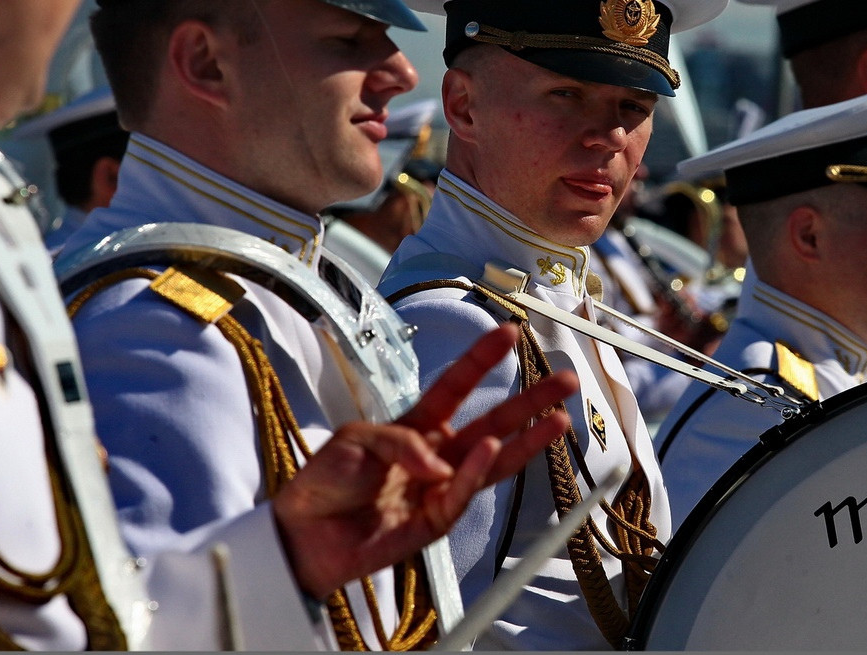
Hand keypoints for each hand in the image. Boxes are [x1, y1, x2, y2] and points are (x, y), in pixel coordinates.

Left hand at [271, 323, 574, 598]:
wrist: (301, 534)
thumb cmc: (324, 482)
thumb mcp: (356, 440)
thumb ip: (400, 441)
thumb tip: (440, 461)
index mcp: (416, 425)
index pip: (456, 386)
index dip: (481, 359)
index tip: (509, 331)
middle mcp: (437, 454)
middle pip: (493, 421)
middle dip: (530, 401)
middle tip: (565, 380)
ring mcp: (440, 487)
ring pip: (494, 460)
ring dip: (527, 439)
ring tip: (560, 420)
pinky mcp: (434, 522)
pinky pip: (461, 493)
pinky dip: (476, 470)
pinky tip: (496, 449)